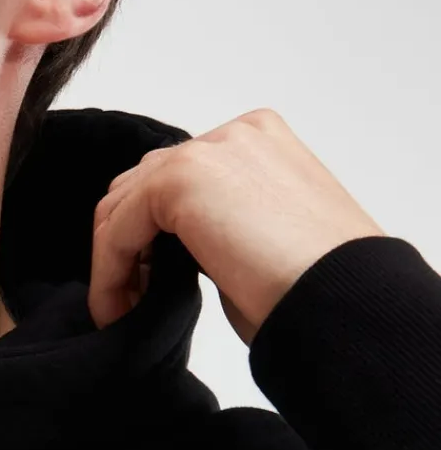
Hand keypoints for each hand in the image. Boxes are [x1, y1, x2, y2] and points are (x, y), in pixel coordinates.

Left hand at [86, 108, 387, 345]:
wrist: (341, 299)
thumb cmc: (312, 285)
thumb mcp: (259, 238)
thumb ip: (215, 223)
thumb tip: (164, 247)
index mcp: (259, 143)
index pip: (174, 179)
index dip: (148, 238)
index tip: (145, 290)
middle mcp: (233, 136)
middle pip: (141, 186)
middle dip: (126, 247)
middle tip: (131, 303)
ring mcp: (207, 151)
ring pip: (121, 208)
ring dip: (113, 264)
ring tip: (123, 313)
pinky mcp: (180, 179)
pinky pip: (116, 230)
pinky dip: (108, 275)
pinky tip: (118, 311)